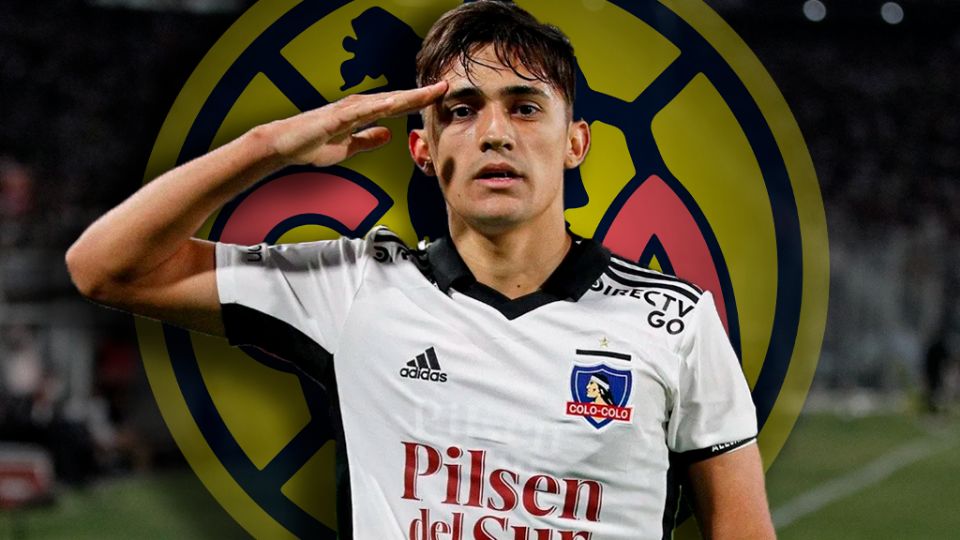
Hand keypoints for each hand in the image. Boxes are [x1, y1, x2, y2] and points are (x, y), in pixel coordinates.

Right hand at [266, 81, 447, 166]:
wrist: (284, 146)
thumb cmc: (311, 145)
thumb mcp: (349, 147)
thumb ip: (368, 140)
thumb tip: (387, 136)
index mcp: (363, 113)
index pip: (397, 106)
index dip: (419, 101)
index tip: (439, 97)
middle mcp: (358, 106)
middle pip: (396, 99)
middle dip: (421, 94)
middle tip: (445, 87)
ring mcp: (348, 109)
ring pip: (385, 101)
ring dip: (408, 96)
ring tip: (430, 92)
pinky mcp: (337, 116)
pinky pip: (363, 111)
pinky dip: (381, 106)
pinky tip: (397, 103)